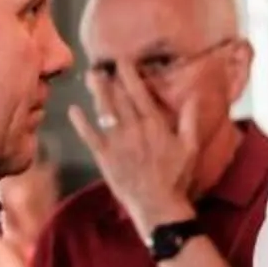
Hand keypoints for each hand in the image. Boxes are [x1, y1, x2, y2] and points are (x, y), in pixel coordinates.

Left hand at [76, 62, 207, 240]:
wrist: (158, 206)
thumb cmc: (176, 177)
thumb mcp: (190, 147)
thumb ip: (190, 120)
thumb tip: (194, 96)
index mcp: (154, 124)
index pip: (139, 93)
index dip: (129, 75)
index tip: (121, 60)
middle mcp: (134, 129)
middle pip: (119, 98)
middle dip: (108, 80)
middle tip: (98, 65)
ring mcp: (117, 143)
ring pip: (104, 111)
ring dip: (96, 93)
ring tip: (90, 77)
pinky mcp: (104, 157)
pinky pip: (90, 136)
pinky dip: (81, 122)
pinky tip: (73, 109)